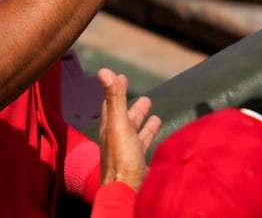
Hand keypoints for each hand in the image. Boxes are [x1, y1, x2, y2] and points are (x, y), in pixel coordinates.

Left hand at [97, 68, 159, 190]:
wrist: (127, 192)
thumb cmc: (121, 159)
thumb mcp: (119, 124)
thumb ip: (115, 98)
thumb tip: (104, 70)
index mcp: (110, 128)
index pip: (111, 104)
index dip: (115, 90)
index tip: (120, 76)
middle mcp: (117, 139)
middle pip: (125, 118)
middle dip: (133, 106)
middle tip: (143, 97)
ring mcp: (128, 152)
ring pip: (136, 132)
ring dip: (143, 122)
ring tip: (154, 113)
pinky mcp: (139, 163)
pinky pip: (145, 145)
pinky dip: (151, 136)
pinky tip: (158, 137)